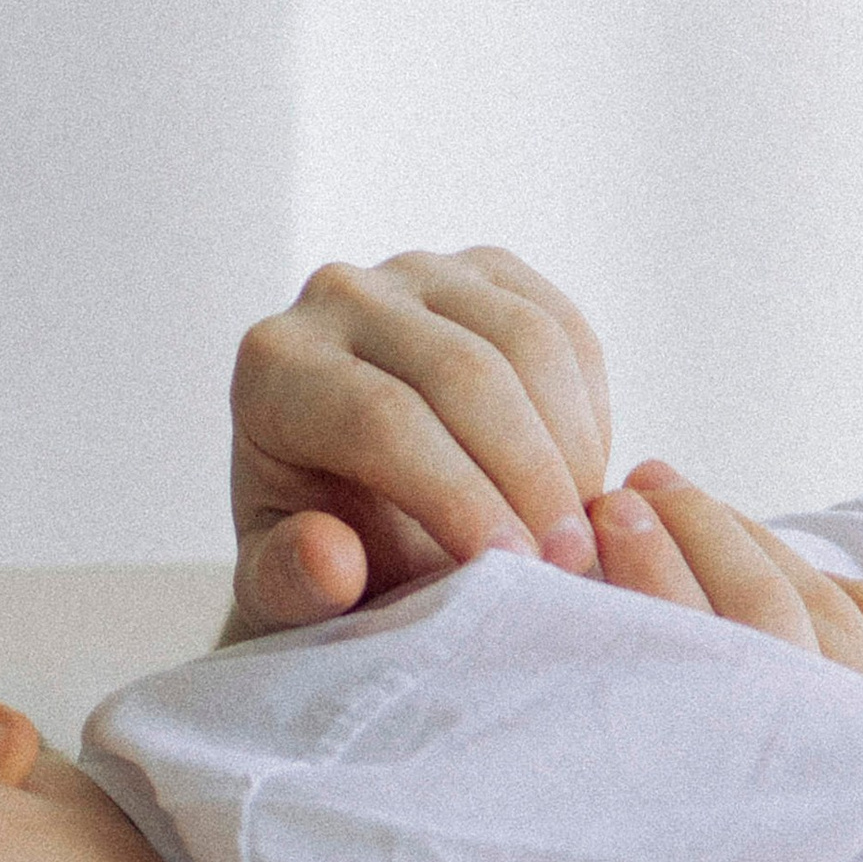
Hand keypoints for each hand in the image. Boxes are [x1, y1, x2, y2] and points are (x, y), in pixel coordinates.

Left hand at [228, 248, 611, 632]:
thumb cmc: (319, 555)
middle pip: (462, 373)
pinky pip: (565, 331)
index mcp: (273, 366)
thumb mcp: (287, 591)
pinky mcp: (487, 269)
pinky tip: (583, 487)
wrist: (354, 501)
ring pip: (528, 342)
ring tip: (580, 537)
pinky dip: (589, 414)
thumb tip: (329, 558)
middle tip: (566, 564)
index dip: (457, 496)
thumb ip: (291, 585)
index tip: (511, 567)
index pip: (381, 419)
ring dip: (570, 448)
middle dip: (528, 476)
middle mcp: (337, 295)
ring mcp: (418, 271)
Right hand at [452, 455, 862, 861]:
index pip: (718, 672)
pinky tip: (818, 571)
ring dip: (761, 548)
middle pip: (778, 612)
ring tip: (687, 502)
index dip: (651, 596)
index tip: (592, 535)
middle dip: (695, 541)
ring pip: (841, 614)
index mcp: (795, 827)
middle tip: (620, 495)